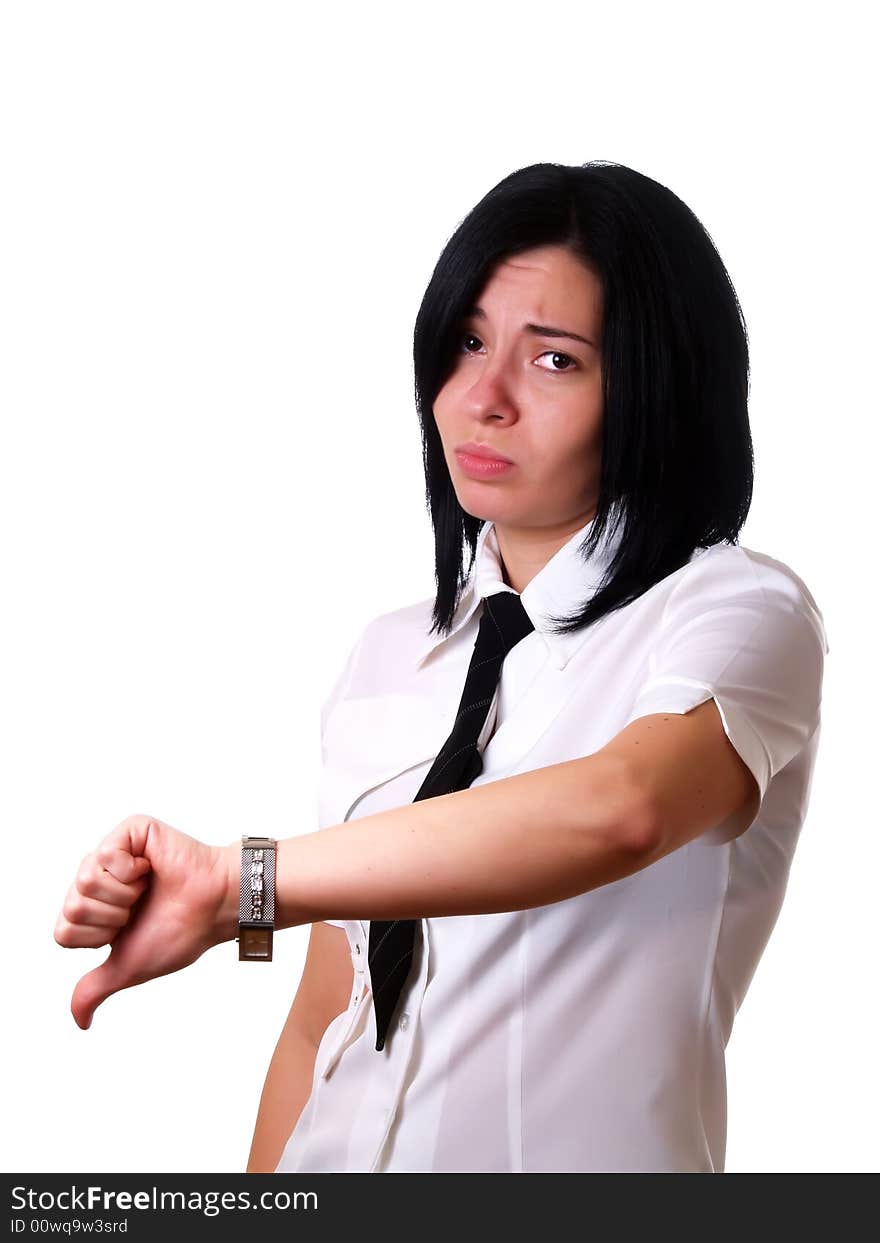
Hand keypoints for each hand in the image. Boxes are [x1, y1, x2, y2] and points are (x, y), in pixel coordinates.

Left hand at [55, 814, 238, 1029]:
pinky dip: (130, 870)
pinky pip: (105, 854)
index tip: (130, 928)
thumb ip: (95, 990)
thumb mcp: (128, 968)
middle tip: (142, 906)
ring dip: (124, 894)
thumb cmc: (181, 933)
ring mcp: (113, 852)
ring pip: (85, 881)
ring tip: (148, 887)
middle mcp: (99, 878)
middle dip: (113, 916)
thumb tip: (79, 1022)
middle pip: (72, 907)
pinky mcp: (130, 831)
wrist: (214, 908)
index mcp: (95, 908)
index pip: (64, 930)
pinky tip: (150, 869)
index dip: (98, 937)